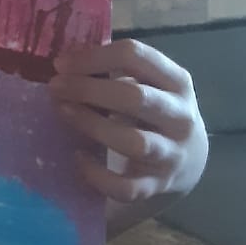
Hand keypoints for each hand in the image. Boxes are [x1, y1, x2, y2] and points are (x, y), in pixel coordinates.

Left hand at [49, 38, 208, 210]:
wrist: (189, 159)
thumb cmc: (154, 110)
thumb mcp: (148, 83)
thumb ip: (115, 70)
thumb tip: (65, 63)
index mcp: (177, 82)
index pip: (136, 57)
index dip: (94, 57)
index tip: (61, 64)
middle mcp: (180, 117)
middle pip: (135, 98)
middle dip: (88, 89)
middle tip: (55, 86)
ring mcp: (171, 154)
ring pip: (133, 142)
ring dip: (92, 125)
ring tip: (63, 112)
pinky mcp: (156, 185)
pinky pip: (125, 187)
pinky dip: (97, 176)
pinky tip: (78, 159)